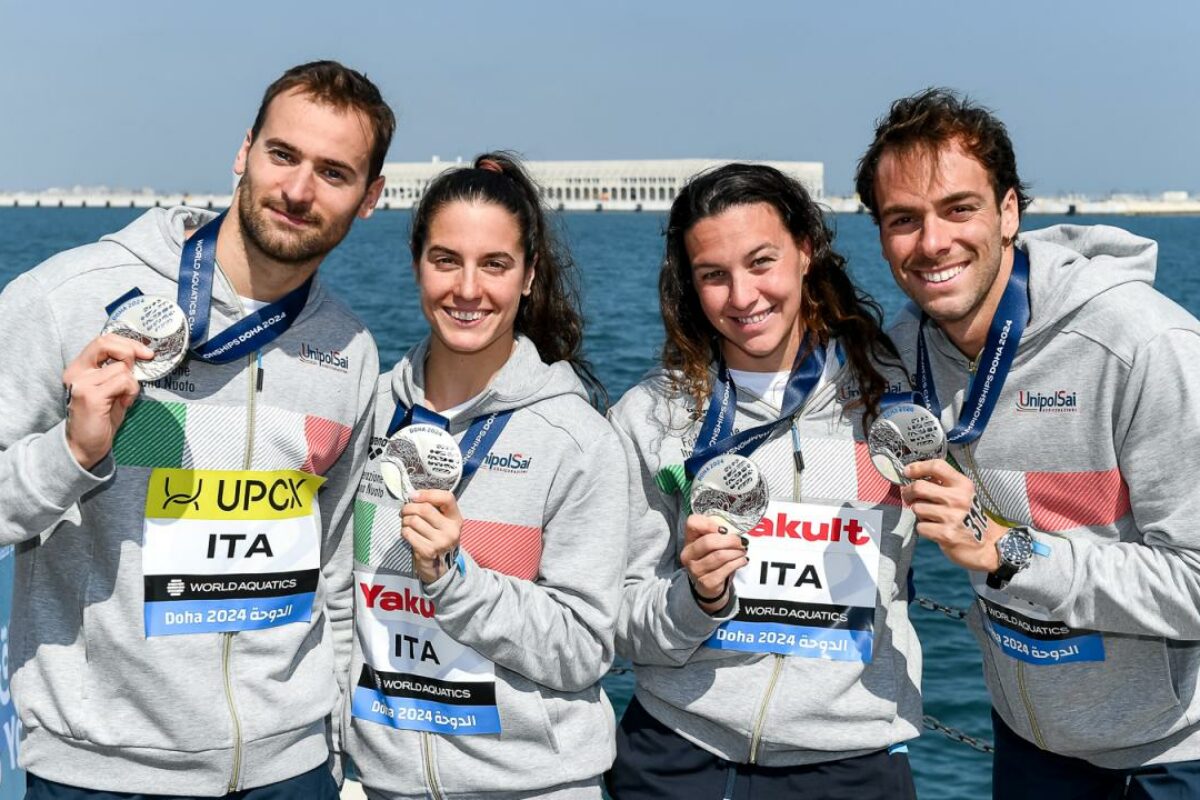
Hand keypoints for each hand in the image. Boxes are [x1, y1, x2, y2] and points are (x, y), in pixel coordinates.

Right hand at [62, 334, 153, 468]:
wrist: (85, 446)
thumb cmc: (102, 418)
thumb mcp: (112, 389)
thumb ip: (119, 371)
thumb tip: (141, 354)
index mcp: (80, 368)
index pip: (102, 340)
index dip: (127, 342)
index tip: (146, 353)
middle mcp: (76, 372)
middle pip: (106, 343)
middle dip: (131, 351)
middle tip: (141, 367)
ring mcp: (82, 383)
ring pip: (121, 368)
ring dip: (132, 383)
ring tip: (124, 398)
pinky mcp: (91, 395)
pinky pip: (123, 382)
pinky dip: (130, 392)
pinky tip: (123, 404)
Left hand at [401, 489, 462, 583]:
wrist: (439, 567)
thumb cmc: (438, 538)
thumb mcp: (443, 522)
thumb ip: (433, 508)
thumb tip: (413, 495)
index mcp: (456, 519)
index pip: (447, 498)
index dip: (428, 493)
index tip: (414, 495)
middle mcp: (451, 530)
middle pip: (425, 509)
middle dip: (409, 507)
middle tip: (404, 511)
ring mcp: (440, 542)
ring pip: (414, 521)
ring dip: (405, 520)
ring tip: (406, 523)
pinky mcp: (428, 551)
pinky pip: (408, 533)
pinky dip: (404, 531)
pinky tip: (407, 534)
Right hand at [680, 514, 747, 613]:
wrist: (707, 585)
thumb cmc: (710, 559)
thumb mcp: (710, 544)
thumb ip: (717, 533)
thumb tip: (734, 529)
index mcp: (688, 540)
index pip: (692, 523)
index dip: (709, 523)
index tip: (724, 529)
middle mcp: (688, 555)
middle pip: (708, 542)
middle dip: (730, 540)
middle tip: (741, 541)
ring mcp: (696, 570)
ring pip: (720, 556)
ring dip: (736, 552)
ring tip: (742, 550)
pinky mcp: (707, 582)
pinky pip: (726, 568)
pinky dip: (738, 562)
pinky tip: (742, 560)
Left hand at [900, 459, 1003, 571]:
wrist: (987, 544)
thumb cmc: (969, 516)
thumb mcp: (963, 494)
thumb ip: (943, 484)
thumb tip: (914, 475)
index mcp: (963, 485)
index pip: (937, 466)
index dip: (917, 467)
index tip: (907, 471)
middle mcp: (958, 499)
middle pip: (919, 487)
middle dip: (908, 492)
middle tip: (908, 496)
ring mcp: (952, 517)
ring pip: (917, 508)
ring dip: (919, 513)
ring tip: (930, 516)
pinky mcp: (945, 534)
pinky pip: (920, 526)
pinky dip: (923, 528)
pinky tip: (935, 529)